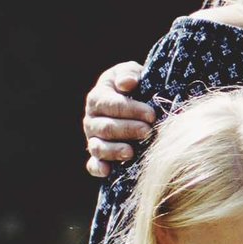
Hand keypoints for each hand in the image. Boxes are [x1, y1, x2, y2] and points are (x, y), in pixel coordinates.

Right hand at [83, 62, 152, 181]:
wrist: (137, 102)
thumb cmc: (135, 85)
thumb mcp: (132, 73)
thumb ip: (128, 74)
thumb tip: (127, 84)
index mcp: (97, 98)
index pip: (110, 104)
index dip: (130, 109)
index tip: (151, 114)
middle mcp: (91, 120)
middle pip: (106, 127)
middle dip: (127, 130)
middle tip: (148, 131)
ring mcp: (93, 139)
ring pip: (98, 147)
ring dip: (114, 150)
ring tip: (132, 153)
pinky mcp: (97, 156)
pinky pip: (93, 165)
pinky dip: (98, 168)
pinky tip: (108, 171)